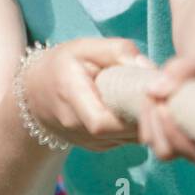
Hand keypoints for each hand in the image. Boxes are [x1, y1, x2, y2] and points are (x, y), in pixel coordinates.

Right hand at [21, 39, 147, 151]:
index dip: (130, 113)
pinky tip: (137, 108)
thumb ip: (119, 51)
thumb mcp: (86, 47)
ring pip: (127, 139)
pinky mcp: (97, 147)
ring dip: (145, 122)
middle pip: (120, 132)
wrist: (36, 92)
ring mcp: (86, 141)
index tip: (149, 93)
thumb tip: (150, 69)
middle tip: (159, 93)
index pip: (101, 122)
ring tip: (150, 98)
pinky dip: (137, 126)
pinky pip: (125, 140)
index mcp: (70, 95)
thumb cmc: (63, 64)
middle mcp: (75, 126)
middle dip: (145, 115)